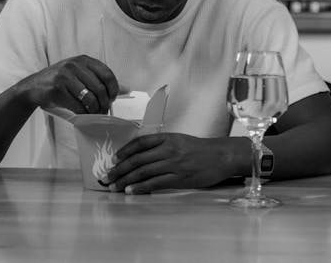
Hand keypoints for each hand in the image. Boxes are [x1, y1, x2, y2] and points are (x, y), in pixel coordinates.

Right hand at [17, 55, 117, 113]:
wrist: (33, 87)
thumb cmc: (61, 81)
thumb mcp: (81, 75)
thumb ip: (102, 80)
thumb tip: (127, 89)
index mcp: (83, 60)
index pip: (107, 74)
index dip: (114, 89)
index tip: (112, 98)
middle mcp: (74, 65)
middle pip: (100, 89)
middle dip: (104, 103)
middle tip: (104, 111)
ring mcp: (64, 76)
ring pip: (90, 99)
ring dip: (95, 110)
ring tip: (95, 114)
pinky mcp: (56, 89)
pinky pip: (77, 106)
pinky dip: (83, 113)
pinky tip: (84, 115)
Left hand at [105, 133, 237, 193]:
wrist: (222, 156)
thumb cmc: (201, 149)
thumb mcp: (180, 140)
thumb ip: (163, 145)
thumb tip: (142, 155)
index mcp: (168, 138)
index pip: (141, 142)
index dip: (125, 151)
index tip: (114, 159)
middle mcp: (169, 149)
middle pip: (138, 159)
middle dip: (120, 169)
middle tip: (108, 177)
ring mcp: (173, 164)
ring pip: (143, 172)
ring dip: (126, 180)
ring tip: (115, 187)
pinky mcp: (179, 178)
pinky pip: (155, 183)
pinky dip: (141, 187)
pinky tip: (131, 191)